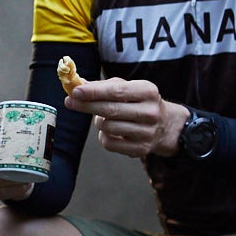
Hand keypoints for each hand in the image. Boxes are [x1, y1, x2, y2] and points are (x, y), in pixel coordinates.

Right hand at [0, 120, 36, 201]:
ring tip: (28, 179)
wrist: (8, 161)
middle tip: (31, 164)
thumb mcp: (16, 131)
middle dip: (13, 163)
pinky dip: (12, 191)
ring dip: (13, 181)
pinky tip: (23, 188)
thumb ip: (25, 125)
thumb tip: (49, 120)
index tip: (29, 146)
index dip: (13, 141)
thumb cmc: (14, 144)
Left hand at [67, 77, 188, 157]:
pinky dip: (103, 135)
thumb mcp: (129, 88)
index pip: (117, 91)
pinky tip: (110, 130)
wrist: (166, 125)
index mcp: (148, 91)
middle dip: (86, 105)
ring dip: (98, 121)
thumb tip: (78, 85)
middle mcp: (150, 112)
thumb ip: (104, 86)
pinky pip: (109, 143)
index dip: (94, 92)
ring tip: (104, 117)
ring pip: (107, 127)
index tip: (75, 91)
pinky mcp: (140, 149)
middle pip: (110, 110)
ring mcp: (147, 132)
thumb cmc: (139, 102)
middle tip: (70, 101)